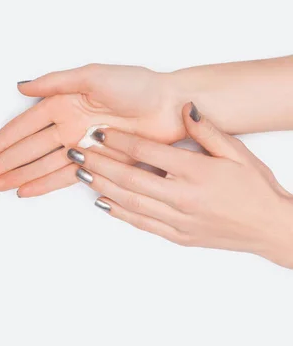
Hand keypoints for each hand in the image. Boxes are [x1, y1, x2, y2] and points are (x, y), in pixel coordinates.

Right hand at [0, 64, 184, 192]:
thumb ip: (57, 82)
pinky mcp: (98, 162)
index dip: (2, 141)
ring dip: (19, 175)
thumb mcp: (94, 76)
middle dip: (3, 163)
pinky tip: (26, 190)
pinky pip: (66, 175)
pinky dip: (45, 183)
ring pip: (43, 164)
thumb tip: (22, 86)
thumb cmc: (138, 86)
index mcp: (65, 102)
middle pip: (28, 148)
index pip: (24, 126)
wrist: (170, 106)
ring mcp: (82, 145)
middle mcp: (69, 124)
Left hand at [65, 103, 292, 268]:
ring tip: (81, 173)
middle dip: (99, 163)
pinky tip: (103, 202)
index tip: (99, 133)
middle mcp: (182, 197)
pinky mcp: (178, 237)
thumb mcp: (236, 152)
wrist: (269, 227)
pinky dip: (120, 213)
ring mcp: (178, 220)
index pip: (147, 152)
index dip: (119, 141)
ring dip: (102, 186)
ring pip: (130, 202)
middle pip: (129, 177)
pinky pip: (142, 224)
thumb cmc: (255, 188)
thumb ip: (207, 131)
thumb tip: (185, 108)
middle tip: (75, 152)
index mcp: (196, 172)